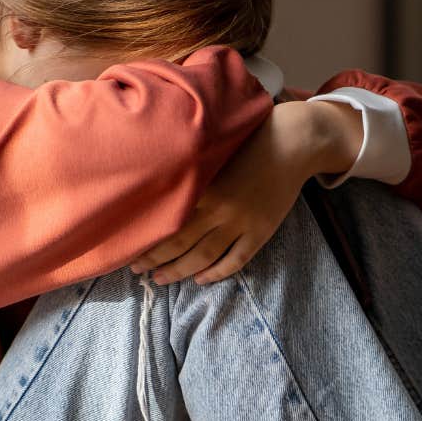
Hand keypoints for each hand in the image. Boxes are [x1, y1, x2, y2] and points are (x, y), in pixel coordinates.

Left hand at [128, 99, 362, 284]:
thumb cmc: (249, 140)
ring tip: (160, 279)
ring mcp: (242, 223)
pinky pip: (236, 259)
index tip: (128, 248)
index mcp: (204, 186)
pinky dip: (218, 272)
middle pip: (181, 242)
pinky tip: (201, 278)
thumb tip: (159, 184)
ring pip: (205, 255)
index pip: (168, 221)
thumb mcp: (214, 151)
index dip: (147, 238)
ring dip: (181, 270)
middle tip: (137, 270)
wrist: (293, 143)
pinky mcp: (261, 231)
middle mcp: (220, 208)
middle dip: (156, 259)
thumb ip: (190, 170)